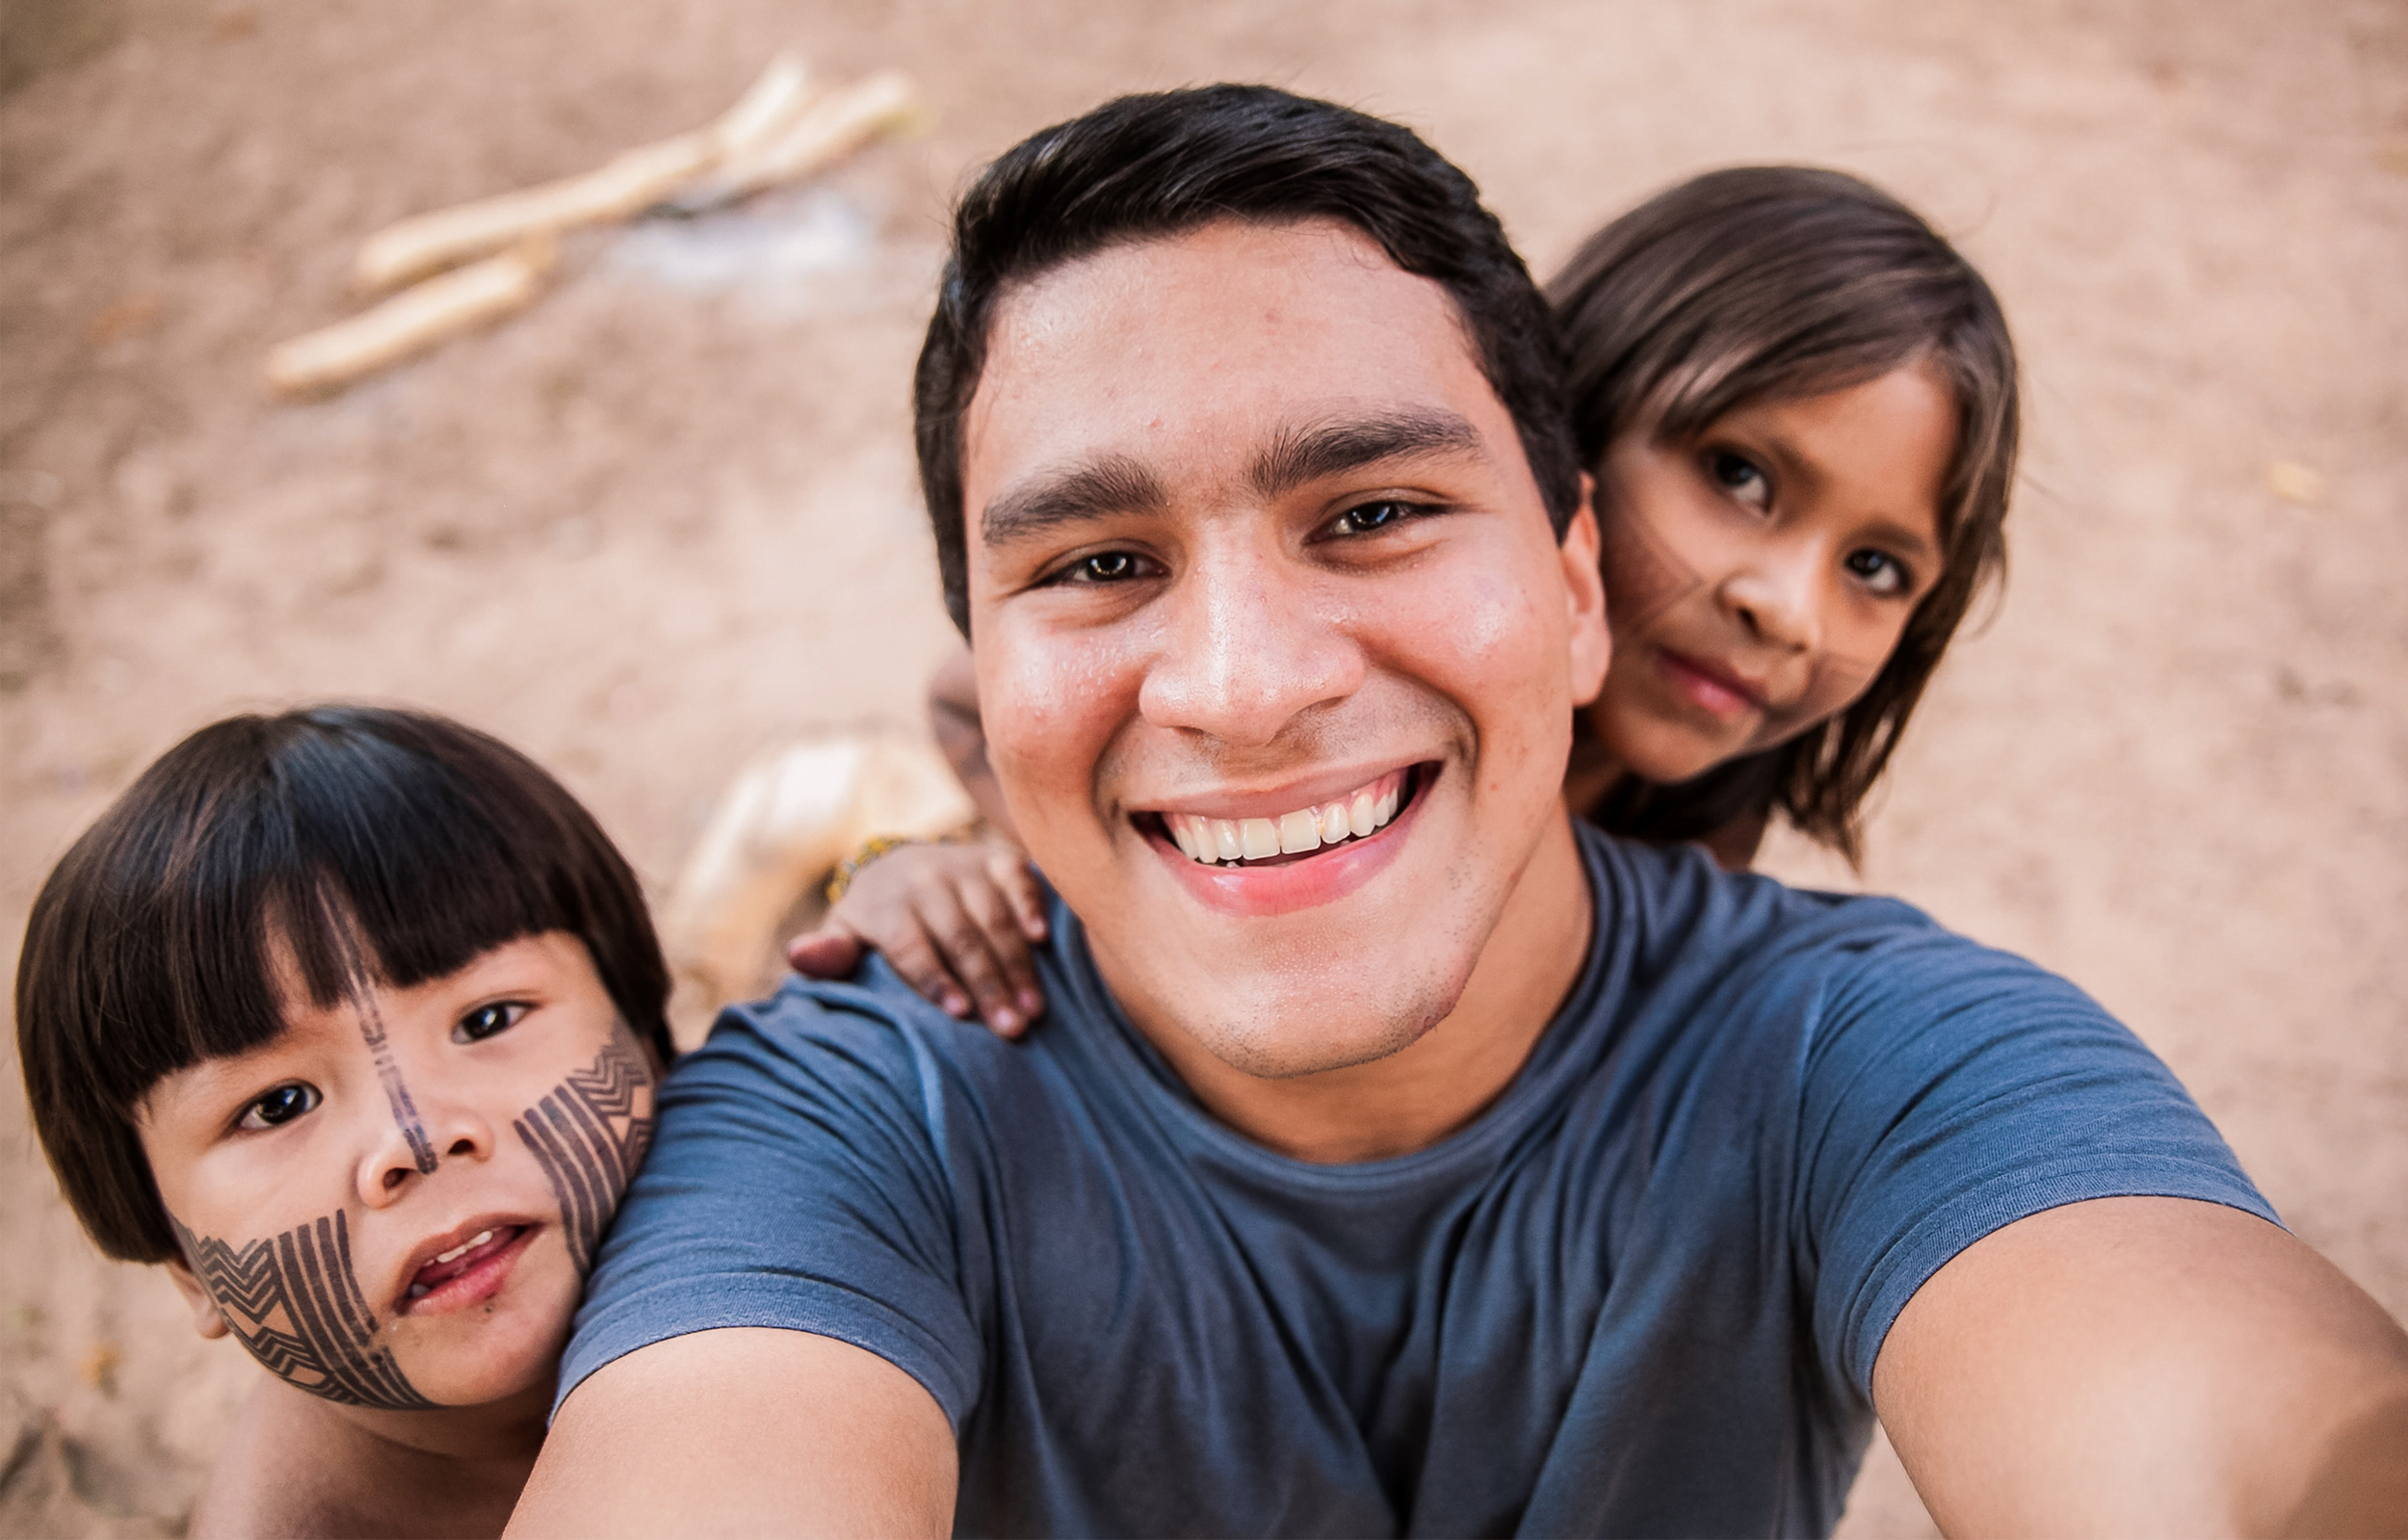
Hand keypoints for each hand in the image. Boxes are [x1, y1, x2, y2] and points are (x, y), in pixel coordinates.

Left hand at [787, 837, 1048, 1037]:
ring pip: (994, 916)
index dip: (935, 978)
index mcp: (883, 903)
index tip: (961, 1014)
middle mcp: (923, 878)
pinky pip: (1019, 878)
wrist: (898, 866)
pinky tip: (1044, 941)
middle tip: (1012, 1029)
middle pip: (959, 936)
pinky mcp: (996, 857)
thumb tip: (799, 956)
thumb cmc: (873, 922)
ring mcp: (963, 865)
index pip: (911, 944)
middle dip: (987, 983)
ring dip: (1017, 963)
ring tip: (1033, 1008)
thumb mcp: (844, 935)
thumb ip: (827, 953)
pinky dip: (1032, 905)